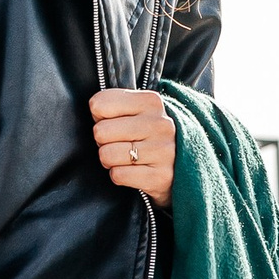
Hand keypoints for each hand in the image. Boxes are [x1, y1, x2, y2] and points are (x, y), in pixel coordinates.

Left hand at [92, 88, 174, 207]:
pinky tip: (133, 170)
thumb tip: (94, 110)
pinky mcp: (161, 176)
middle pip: (100, 131)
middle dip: (103, 140)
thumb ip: (114, 103)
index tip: (114, 121)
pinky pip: (118, 175)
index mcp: (151, 102)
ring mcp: (163, 151)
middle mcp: (160, 124)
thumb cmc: (148, 133)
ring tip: (126, 157)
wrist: (183, 163)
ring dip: (110, 160)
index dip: (99, 116)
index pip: (99, 104)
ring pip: (107, 155)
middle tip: (119, 142)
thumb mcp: (137, 109)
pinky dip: (119, 175)